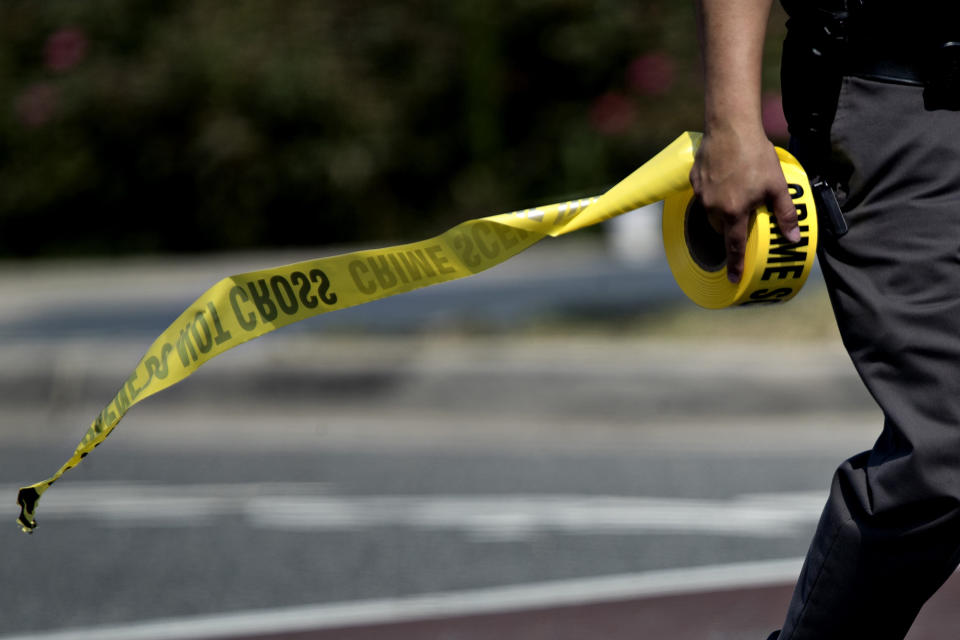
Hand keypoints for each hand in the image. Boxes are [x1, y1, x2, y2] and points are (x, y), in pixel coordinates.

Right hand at [689, 126, 799, 282]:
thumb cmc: (755, 155)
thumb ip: (785, 214)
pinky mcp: (695, 179)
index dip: (736, 265)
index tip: (734, 280)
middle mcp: (713, 207)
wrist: (730, 127)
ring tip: (736, 199)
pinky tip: (725, 180)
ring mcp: (701, 193)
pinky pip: (703, 195)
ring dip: (721, 213)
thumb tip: (794, 238)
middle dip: (730, 232)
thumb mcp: (777, 186)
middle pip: (721, 229)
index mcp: (734, 213)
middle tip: (742, 226)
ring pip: (711, 213)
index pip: (734, 247)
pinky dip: (714, 194)